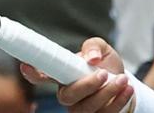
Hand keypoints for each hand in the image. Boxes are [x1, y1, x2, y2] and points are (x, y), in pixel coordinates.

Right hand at [20, 38, 134, 112]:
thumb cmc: (106, 64)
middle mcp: (68, 94)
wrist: (124, 81)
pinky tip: (127, 89)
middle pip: (67, 97)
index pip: (42, 76)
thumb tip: (91, 57)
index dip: (33, 73)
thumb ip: (94, 46)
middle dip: (86, 86)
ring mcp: (80, 109)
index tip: (26, 66)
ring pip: (87, 108)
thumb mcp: (102, 49)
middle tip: (103, 74)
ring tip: (123, 79)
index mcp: (63, 75)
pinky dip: (118, 101)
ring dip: (107, 93)